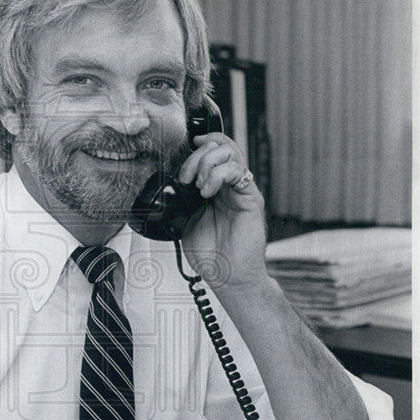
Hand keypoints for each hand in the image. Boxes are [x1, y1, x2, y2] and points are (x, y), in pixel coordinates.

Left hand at [177, 133, 266, 292]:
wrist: (228, 276)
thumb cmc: (212, 255)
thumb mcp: (185, 221)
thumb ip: (181, 201)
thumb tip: (169, 186)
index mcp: (216, 188)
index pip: (214, 151)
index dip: (201, 144)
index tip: (187, 148)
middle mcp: (230, 186)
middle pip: (221, 147)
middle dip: (198, 155)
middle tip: (186, 177)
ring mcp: (241, 190)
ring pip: (230, 154)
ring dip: (208, 164)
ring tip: (199, 187)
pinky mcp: (251, 198)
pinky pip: (237, 172)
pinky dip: (218, 175)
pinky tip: (208, 191)